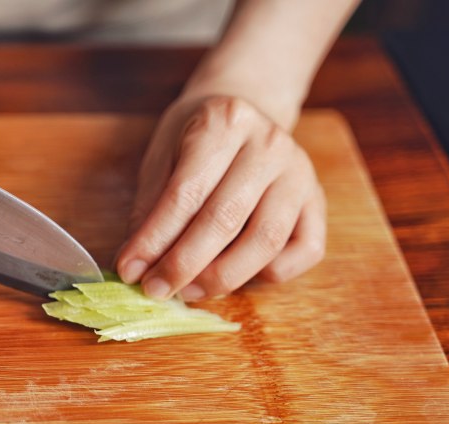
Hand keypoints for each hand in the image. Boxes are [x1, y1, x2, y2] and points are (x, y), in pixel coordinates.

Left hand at [115, 94, 325, 300]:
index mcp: (225, 122)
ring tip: (189, 291)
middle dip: (184, 265)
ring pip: (266, 241)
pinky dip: (270, 274)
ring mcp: (300, 173)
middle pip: (225, 219)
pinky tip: (237, 275)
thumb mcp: (163, 154)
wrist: (249, 107)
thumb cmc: (197, 137)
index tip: (129, 271)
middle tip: (156, 290)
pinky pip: (305, 251)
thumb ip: (151, 205)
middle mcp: (269, 145)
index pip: (185, 194)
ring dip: (223, 277)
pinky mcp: (318, 201)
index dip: (154, 239)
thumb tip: (137, 263)